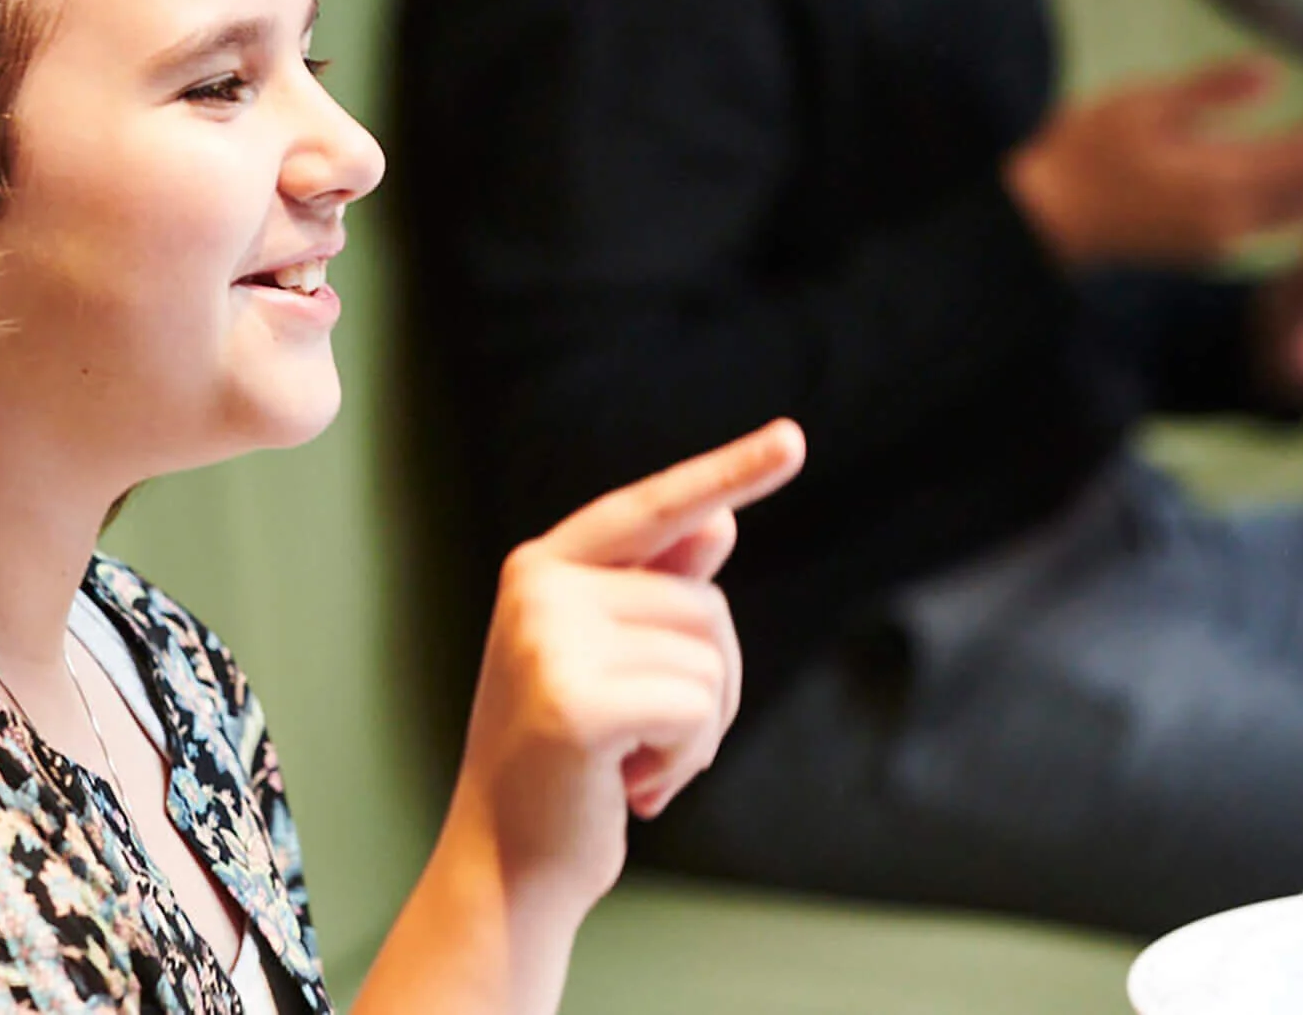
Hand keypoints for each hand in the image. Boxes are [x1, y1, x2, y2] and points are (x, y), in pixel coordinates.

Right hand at [443, 421, 803, 927]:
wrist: (508, 863)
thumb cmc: (568, 761)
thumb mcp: (609, 664)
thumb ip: (656, 592)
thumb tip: (721, 523)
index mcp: (542, 567)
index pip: (653, 509)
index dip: (727, 473)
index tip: (794, 439)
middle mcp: (539, 587)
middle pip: (704, 602)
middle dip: (707, 683)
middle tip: (647, 744)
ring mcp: (550, 638)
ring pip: (708, 657)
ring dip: (697, 730)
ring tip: (634, 766)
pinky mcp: (574, 698)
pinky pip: (695, 705)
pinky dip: (686, 758)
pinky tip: (634, 788)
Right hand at [1006, 56, 1302, 267]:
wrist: (1040, 220)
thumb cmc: (1081, 155)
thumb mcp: (1141, 104)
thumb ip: (1210, 90)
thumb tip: (1274, 75)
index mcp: (1222, 183)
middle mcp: (1236, 220)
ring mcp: (1224, 238)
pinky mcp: (1210, 244)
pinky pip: (1279, 216)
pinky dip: (1301, 185)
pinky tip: (1295, 157)